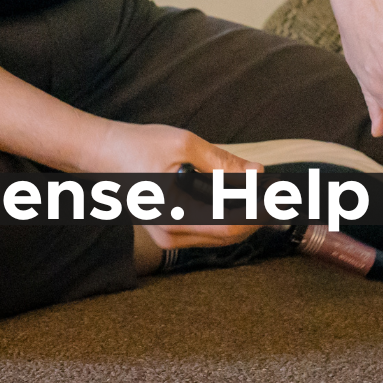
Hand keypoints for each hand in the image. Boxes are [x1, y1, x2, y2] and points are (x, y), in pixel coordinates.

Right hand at [82, 120, 262, 249]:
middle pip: (229, 235)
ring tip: (262, 192)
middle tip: (277, 192)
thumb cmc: (137, 146)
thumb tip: (257, 173)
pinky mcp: (168, 232)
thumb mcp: (184, 145)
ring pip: (220, 235)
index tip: (280, 196)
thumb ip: (223, 162)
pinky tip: (238, 198)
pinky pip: (207, 232)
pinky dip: (226, 217)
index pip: (230, 225)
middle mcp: (171, 234)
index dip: (260, 212)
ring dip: (243, 216)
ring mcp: (168, 237)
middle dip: (256, 214)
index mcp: (174, 216)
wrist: (102, 153)